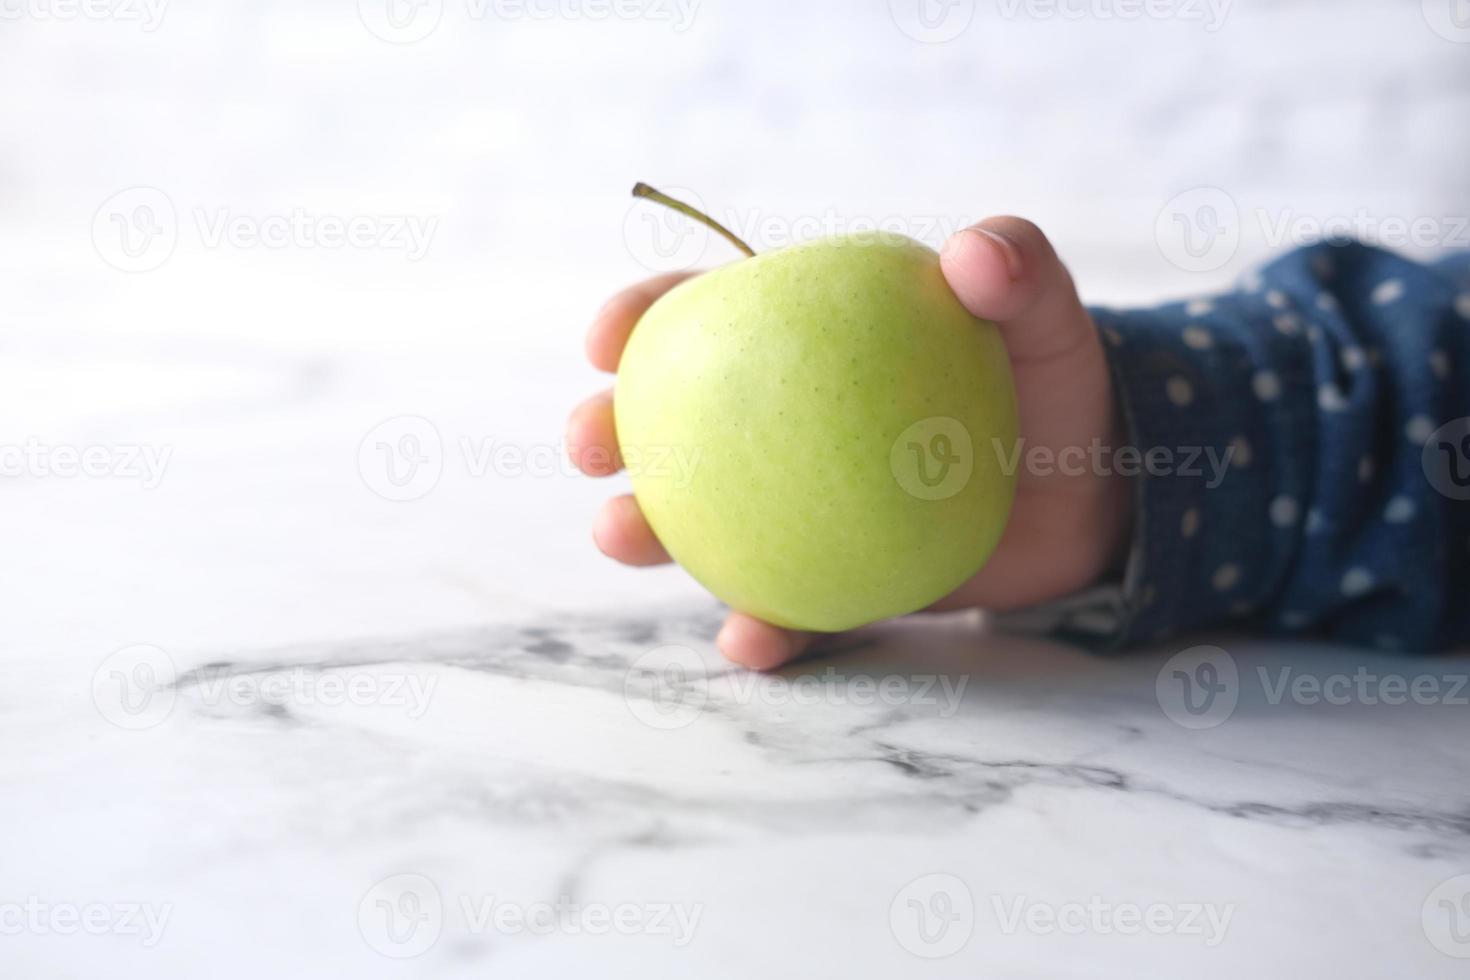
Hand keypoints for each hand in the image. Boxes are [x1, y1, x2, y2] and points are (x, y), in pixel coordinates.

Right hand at [567, 218, 1131, 669]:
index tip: (607, 340)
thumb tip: (974, 256)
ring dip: (645, 532)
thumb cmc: (1052, 387)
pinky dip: (761, 629)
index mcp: (806, 345)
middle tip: (590, 443)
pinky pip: (784, 610)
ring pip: (699, 522)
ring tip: (622, 535)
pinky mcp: (830, 582)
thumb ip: (1017, 274)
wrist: (1095, 496)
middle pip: (670, 423)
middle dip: (606, 428)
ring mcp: (798, 509)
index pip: (706, 317)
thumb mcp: (1044, 319)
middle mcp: (783, 427)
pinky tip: (750, 640)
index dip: (640, 320)